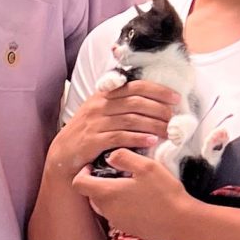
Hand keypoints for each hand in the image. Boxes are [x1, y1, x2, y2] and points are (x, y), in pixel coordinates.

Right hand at [49, 79, 179, 183]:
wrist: (63, 154)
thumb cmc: (88, 133)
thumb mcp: (101, 112)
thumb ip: (121, 103)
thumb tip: (153, 101)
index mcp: (104, 94)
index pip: (135, 86)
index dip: (158, 90)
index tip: (176, 98)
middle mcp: (99, 105)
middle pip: (136, 102)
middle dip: (159, 109)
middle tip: (174, 118)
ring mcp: (95, 123)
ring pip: (130, 119)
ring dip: (153, 125)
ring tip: (168, 131)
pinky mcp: (93, 140)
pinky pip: (119, 137)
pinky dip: (138, 138)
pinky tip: (151, 141)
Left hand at [76, 148, 200, 239]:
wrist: (182, 223)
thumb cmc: (164, 193)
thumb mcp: (146, 167)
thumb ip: (123, 157)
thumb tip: (110, 156)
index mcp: (106, 193)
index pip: (78, 183)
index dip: (83, 171)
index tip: (96, 164)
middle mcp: (106, 210)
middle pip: (90, 194)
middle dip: (98, 181)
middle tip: (117, 172)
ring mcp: (116, 222)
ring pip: (103, 204)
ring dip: (110, 193)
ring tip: (130, 184)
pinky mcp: (127, 229)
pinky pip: (116, 214)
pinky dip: (121, 205)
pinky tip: (139, 198)